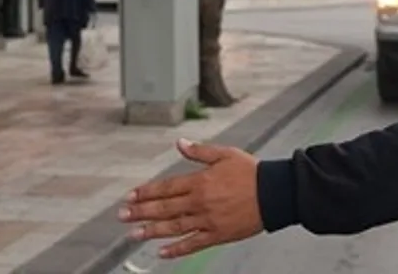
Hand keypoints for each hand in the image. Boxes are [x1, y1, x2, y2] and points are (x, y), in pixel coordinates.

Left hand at [119, 139, 262, 257]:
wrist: (274, 192)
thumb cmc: (252, 172)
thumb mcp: (226, 154)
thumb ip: (200, 151)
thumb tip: (180, 143)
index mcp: (200, 181)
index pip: (166, 187)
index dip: (146, 192)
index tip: (130, 196)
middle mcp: (200, 202)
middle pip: (164, 208)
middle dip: (141, 212)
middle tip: (123, 216)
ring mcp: (208, 220)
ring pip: (174, 227)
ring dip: (152, 231)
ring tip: (134, 235)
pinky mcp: (218, 234)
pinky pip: (194, 244)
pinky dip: (177, 250)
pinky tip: (162, 253)